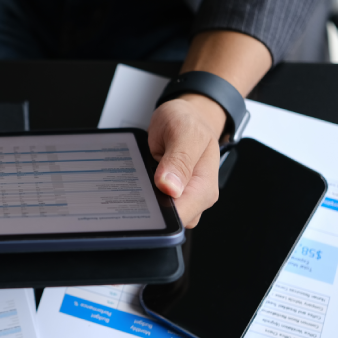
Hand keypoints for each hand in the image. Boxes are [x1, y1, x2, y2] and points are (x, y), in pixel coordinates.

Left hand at [148, 94, 226, 227]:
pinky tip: (136, 181)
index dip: (158, 214)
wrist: (186, 116)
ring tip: (135, 178)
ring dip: (141, 202)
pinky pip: (152, 204)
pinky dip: (141, 195)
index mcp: (204, 188)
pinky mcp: (168, 196)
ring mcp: (180, 199)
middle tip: (134, 183)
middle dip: (147, 209)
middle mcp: (194, 198)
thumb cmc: (188, 122)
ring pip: (157, 214)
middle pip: (166, 220)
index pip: (180, 217)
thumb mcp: (185, 131)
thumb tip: (170, 187)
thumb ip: (179, 159)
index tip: (139, 201)